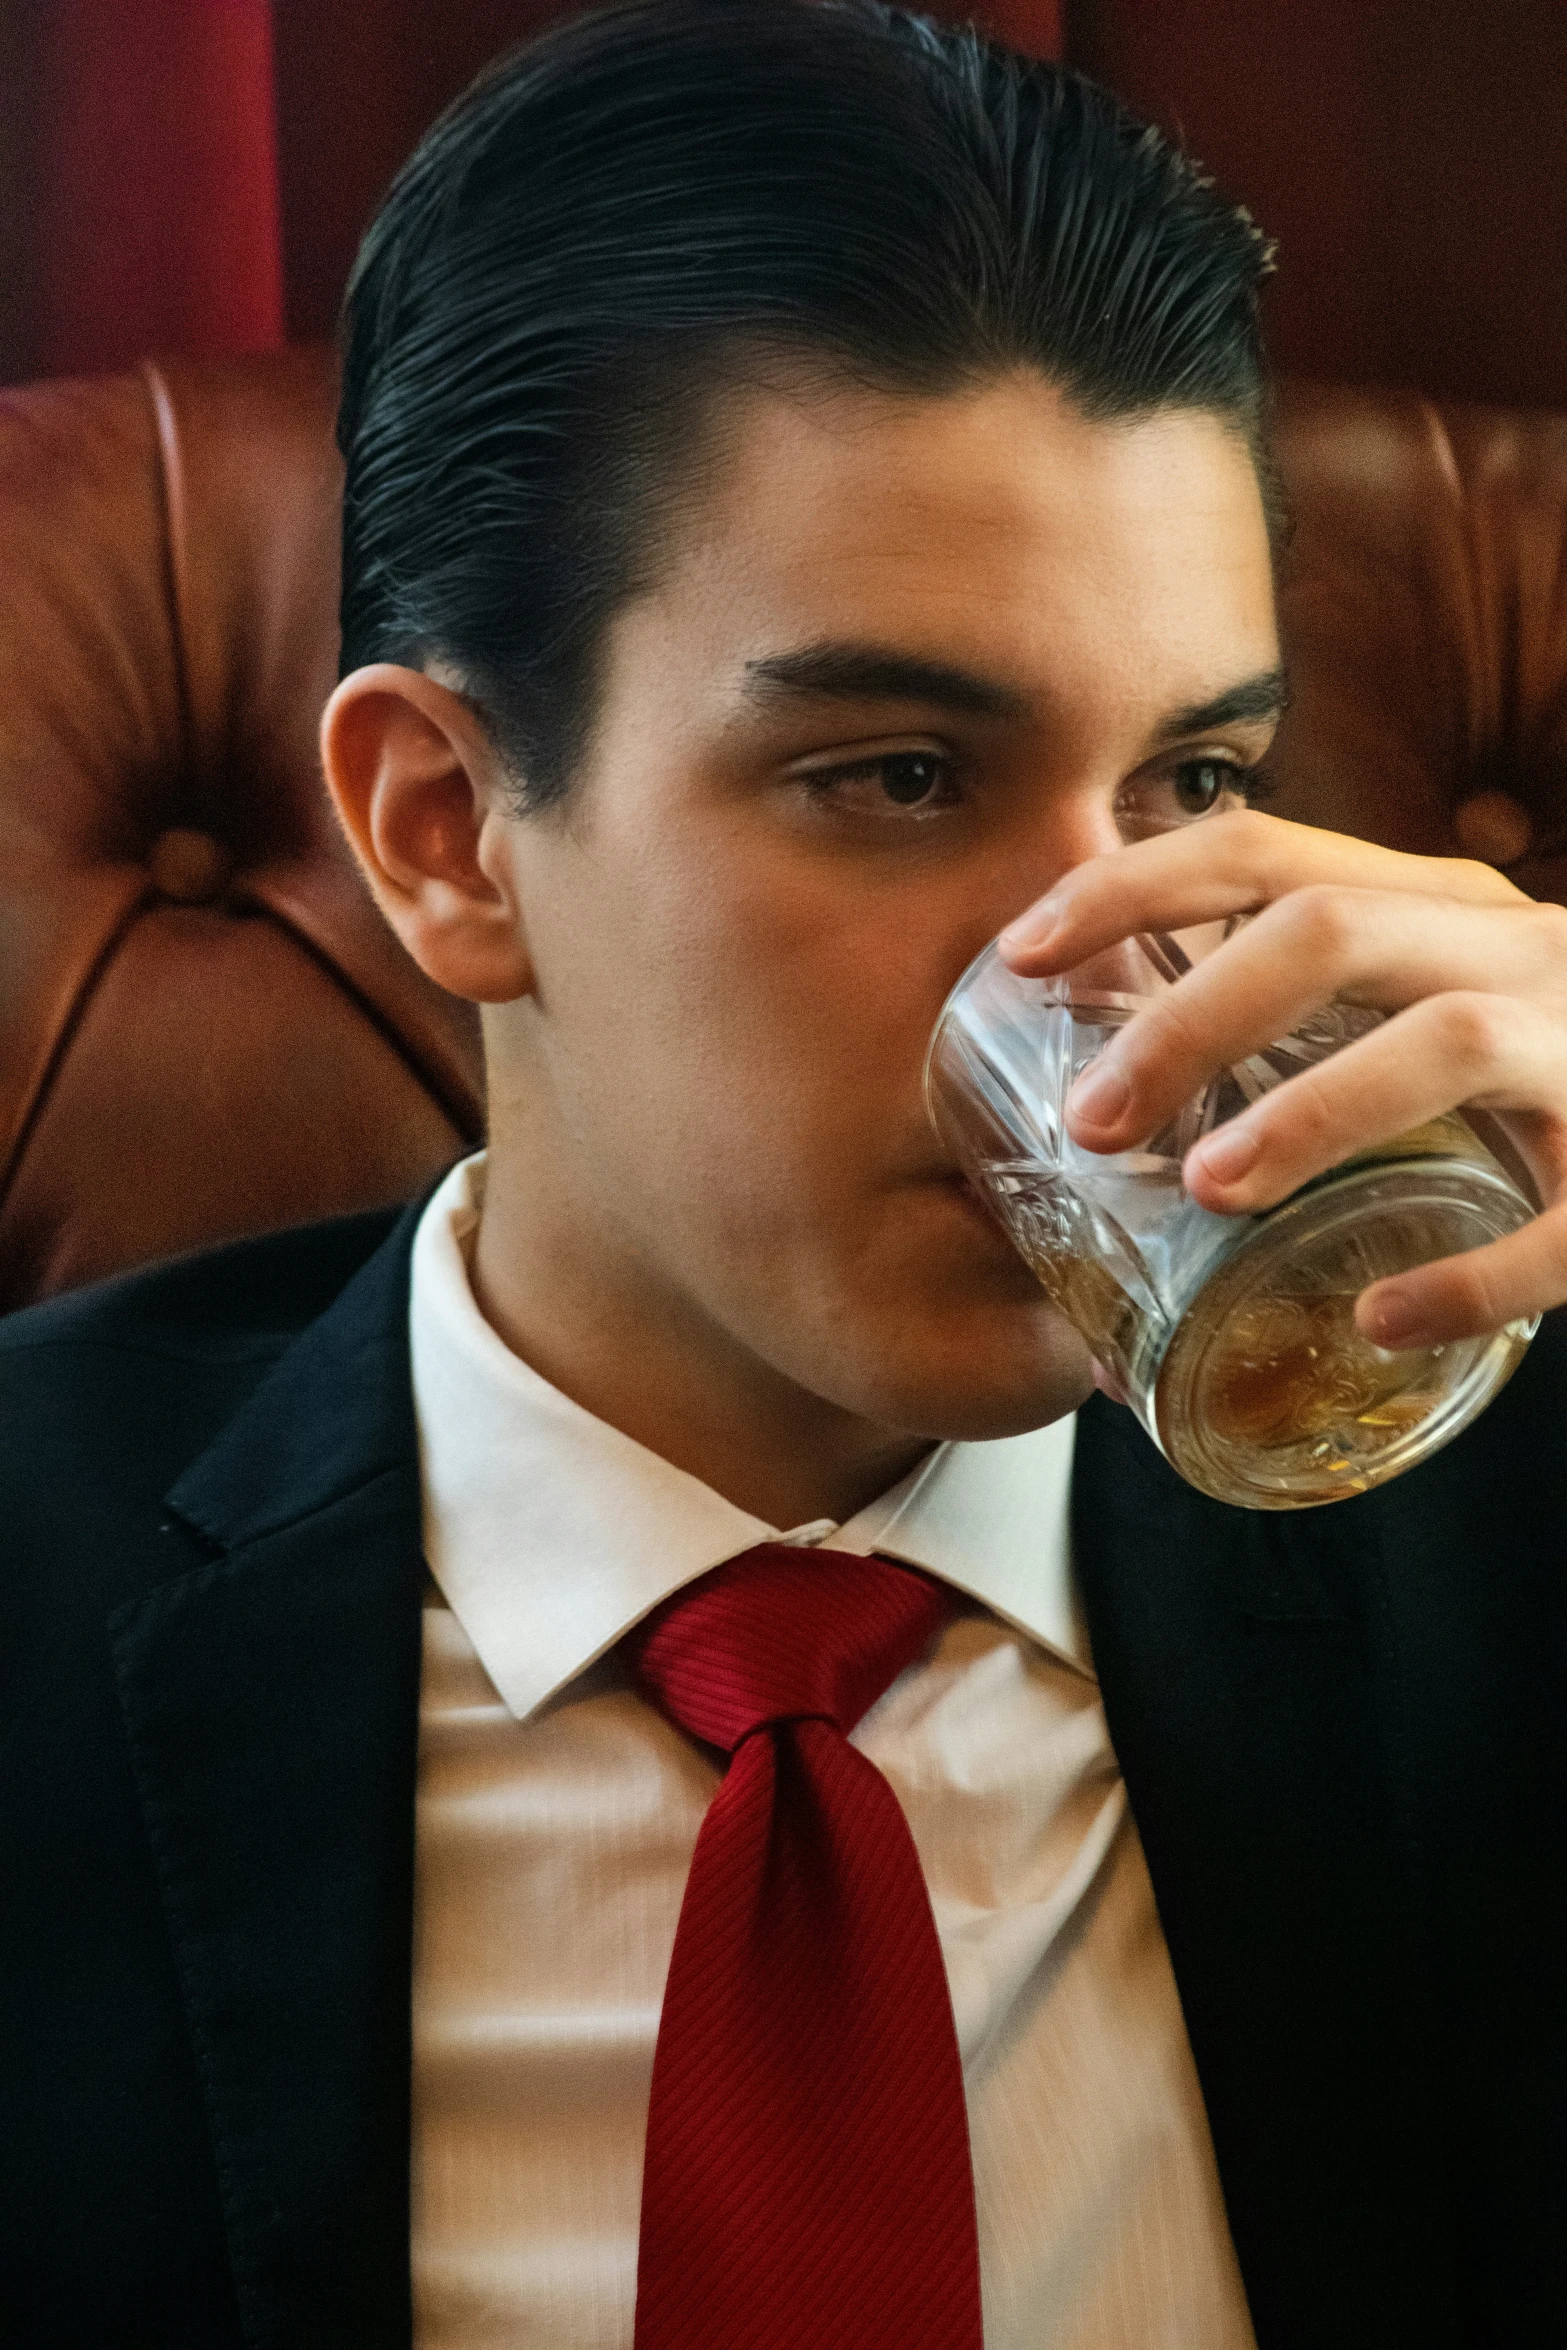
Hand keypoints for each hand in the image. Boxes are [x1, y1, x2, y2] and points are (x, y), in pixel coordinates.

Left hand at [998, 811, 1566, 1351]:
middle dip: (1188, 1018)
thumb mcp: (1433, 1012)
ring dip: (1309, 1111)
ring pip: (1446, 1041)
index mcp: (1444, 908)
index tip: (1019, 953)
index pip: (1266, 852)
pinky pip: (1566, 1218)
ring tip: (1205, 1190)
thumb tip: (1118, 1152)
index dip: (1130, 885)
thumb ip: (1312, 1043)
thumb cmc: (1551, 1070)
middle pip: (1330, 932)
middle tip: (1093, 1120)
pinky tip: (1383, 1317)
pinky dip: (1472, 1275)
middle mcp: (1517, 950)